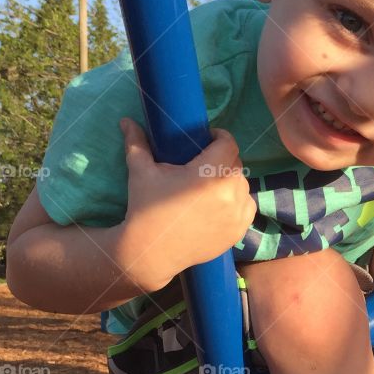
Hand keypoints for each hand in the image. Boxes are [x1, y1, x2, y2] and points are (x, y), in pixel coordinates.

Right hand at [117, 117, 255, 289]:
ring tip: (210, 184)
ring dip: (230, 180)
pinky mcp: (239, 231)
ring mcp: (237, 215)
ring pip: (242, 185)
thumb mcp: (141, 172)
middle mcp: (230, 193)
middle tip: (204, 162)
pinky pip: (247, 206)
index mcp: (210, 174)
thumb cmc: (145, 209)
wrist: (151, 252)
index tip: (207, 138)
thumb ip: (137, 142)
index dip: (219, 137)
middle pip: (235, 163)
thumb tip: (126, 120)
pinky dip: (236, 201)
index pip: (228, 143)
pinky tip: (218, 203)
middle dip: (222, 158)